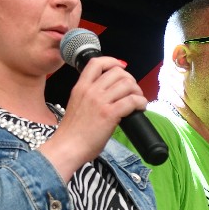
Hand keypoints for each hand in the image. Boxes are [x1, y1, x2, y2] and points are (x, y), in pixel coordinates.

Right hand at [40, 56, 146, 180]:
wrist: (67, 147)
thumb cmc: (72, 133)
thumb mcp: (76, 105)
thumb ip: (89, 97)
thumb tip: (107, 96)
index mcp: (80, 87)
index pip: (96, 63)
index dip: (112, 62)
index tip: (121, 67)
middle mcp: (90, 91)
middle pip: (117, 73)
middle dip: (130, 79)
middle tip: (133, 91)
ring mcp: (100, 101)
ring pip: (127, 84)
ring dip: (137, 91)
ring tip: (138, 100)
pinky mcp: (109, 114)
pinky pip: (132, 100)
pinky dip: (141, 102)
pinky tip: (141, 107)